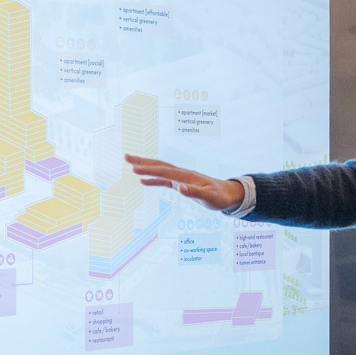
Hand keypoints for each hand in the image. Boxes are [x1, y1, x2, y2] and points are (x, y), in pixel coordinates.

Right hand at [126, 154, 244, 211]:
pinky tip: (143, 181)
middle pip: (159, 165)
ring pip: (160, 170)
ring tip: (130, 164)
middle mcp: (182, 174)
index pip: (164, 171)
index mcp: (186, 176)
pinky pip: (164, 180)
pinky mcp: (181, 184)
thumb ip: (195, 193)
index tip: (134, 169)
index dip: (149, 170)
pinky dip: (153, 180)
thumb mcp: (209, 198)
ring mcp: (181, 178)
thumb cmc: (220, 197)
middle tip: (126, 156)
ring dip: (145, 167)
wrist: (229, 194)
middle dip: (142, 161)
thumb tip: (180, 188)